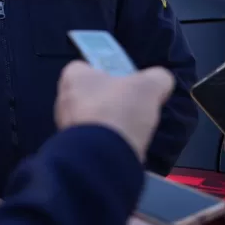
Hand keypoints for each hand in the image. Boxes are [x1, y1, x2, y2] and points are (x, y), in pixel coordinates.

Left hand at [54, 61, 174, 161]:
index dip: (107, 72)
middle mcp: (63, 100)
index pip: (86, 67)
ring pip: (91, 119)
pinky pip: (92, 141)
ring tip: (132, 130)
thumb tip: (161, 81)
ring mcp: (65, 126)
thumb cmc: (119, 110)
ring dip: (109, 124)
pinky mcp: (73, 149)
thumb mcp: (149, 86)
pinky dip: (107, 142)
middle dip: (110, 100)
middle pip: (91, 94)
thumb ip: (157, 78)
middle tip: (133, 107)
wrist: (103, 157)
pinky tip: (124, 146)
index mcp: (72, 77)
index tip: (126, 82)